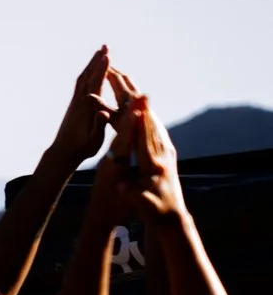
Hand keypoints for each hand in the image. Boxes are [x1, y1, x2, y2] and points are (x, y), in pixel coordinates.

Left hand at [52, 44, 110, 163]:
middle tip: (105, 46)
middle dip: (97, 61)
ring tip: (100, 53)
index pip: (95, 85)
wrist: (63, 152)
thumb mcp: (94, 140)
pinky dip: (87, 74)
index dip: (101, 70)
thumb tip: (103, 113)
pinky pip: (81, 85)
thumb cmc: (81, 148)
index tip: (107, 56)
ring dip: (91, 65)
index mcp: (86, 108)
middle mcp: (79, 102)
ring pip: (83, 78)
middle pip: (88, 76)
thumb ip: (99, 125)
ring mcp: (75, 102)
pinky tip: (91, 71)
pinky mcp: (74, 105)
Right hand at [108, 83, 184, 220]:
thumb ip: (133, 194)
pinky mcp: (164, 152)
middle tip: (123, 77)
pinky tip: (139, 104)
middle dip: (134, 98)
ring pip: (152, 120)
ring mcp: (165, 151)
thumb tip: (123, 188)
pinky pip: (153, 127)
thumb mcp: (140, 205)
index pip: (143, 136)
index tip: (133, 99)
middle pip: (148, 120)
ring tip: (127, 82)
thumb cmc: (153, 211)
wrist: (171, 217)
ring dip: (138, 101)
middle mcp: (162, 153)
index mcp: (153, 164)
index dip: (137, 116)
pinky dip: (144, 112)